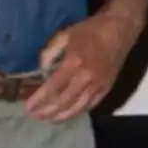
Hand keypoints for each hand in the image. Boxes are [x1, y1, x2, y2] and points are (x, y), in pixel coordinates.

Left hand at [26, 9, 141, 122]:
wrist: (119, 29)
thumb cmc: (90, 30)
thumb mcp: (64, 34)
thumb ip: (49, 53)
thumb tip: (41, 71)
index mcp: (73, 63)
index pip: (52, 87)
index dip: (39, 99)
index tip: (28, 107)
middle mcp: (86, 77)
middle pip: (63, 101)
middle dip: (47, 111)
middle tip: (35, 115)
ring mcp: (98, 84)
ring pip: (77, 107)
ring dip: (61, 116)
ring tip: (48, 119)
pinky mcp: (107, 87)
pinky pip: (91, 104)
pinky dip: (78, 111)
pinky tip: (68, 113)